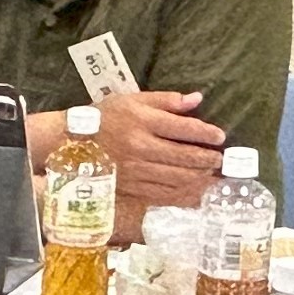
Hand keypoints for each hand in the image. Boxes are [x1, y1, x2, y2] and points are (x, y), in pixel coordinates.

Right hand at [95, 86, 227, 203]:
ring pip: (176, 177)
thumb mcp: (132, 99)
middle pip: (183, 155)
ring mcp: (136, 169)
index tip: (220, 137)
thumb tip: (197, 99)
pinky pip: (163, 194)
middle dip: (207, 159)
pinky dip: (183, 195)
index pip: (183, 128)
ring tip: (212, 176)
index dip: (206, 133)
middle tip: (221, 160)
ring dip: (199, 178)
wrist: (72, 143)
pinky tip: (195, 193)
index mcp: (142, 120)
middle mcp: (140, 146)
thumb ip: (166, 100)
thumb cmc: (105, 117)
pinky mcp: (131, 186)